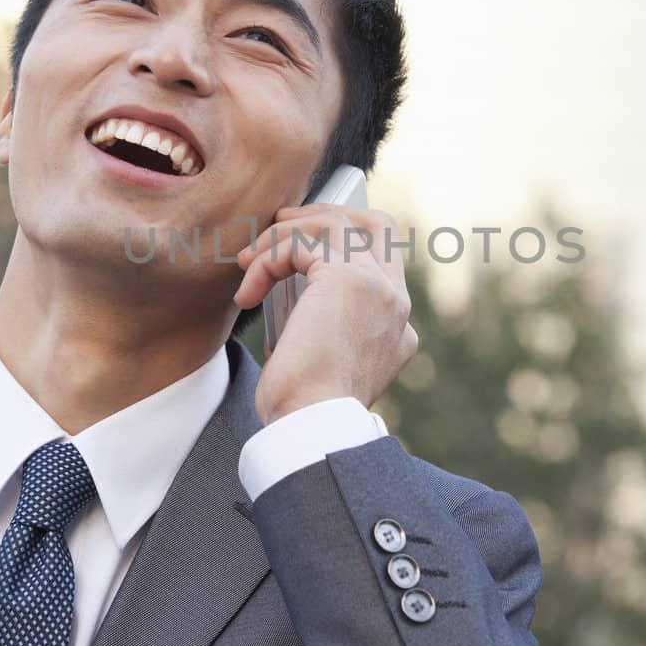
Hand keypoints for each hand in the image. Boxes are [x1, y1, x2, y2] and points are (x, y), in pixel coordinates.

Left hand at [232, 205, 418, 424]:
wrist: (311, 428)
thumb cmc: (303, 408)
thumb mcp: (318, 356)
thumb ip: (319, 319)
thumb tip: (284, 286)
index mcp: (396, 326)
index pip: (382, 258)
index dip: (340, 242)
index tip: (297, 252)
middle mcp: (397, 303)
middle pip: (375, 224)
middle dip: (324, 216)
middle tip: (281, 227)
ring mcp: (380, 288)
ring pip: (335, 224)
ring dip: (283, 238)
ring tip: (249, 264)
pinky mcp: (350, 279)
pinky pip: (303, 242)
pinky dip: (269, 257)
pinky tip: (248, 289)